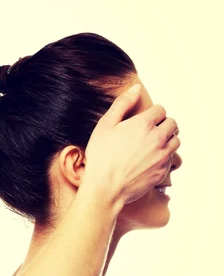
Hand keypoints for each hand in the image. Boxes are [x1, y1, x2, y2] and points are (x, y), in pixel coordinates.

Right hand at [82, 84, 179, 205]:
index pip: (160, 110)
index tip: (142, 120)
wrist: (105, 187)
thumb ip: (122, 104)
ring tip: (151, 144)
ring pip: (175, 141)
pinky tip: (149, 159)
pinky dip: (164, 156)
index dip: (152, 113)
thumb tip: (136, 88)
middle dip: (163, 124)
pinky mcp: (163, 170)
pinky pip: (172, 158)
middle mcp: (158, 138)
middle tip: (148, 131)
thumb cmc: (101, 156)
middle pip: (172, 124)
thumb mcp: (105, 126)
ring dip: (166, 139)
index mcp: (143, 124)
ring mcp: (163, 155)